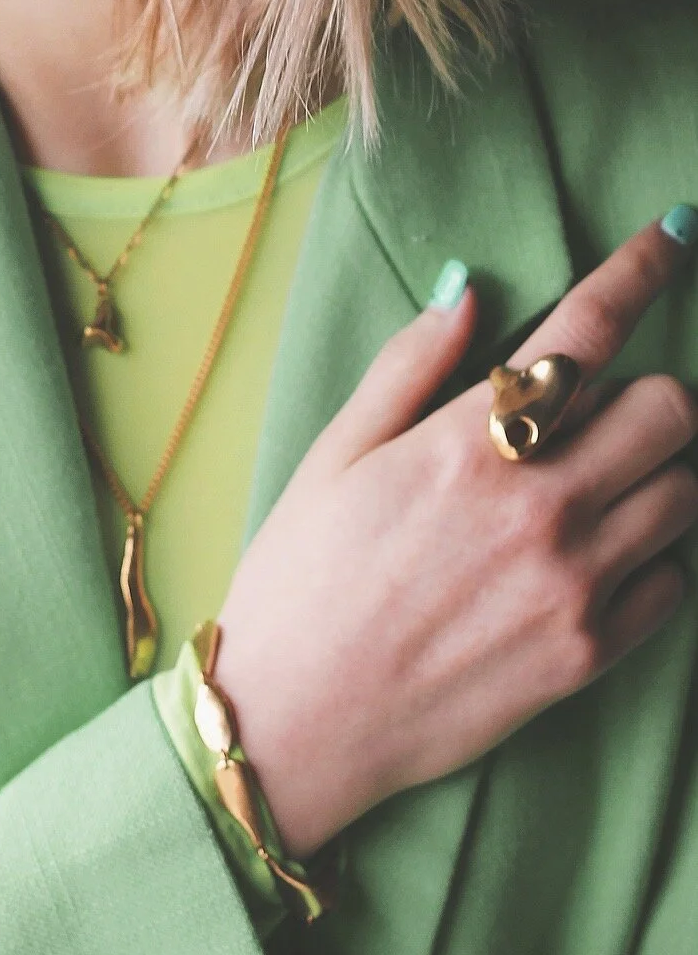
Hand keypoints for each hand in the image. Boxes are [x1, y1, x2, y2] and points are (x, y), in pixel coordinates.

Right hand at [213, 214, 697, 858]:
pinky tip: (603, 552)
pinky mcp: (589, 656)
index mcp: (472, 441)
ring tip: (604, 477)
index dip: (645, 267)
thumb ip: (409, 365)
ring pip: (688, 491)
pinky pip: (676, 582)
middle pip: (670, 408)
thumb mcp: (336, 451)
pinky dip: (658, 554)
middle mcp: (540, 506)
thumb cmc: (302, 576)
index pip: (588, 330)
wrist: (296, 722)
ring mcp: (574, 585)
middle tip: (601, 407)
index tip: (676, 231)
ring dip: (661, 467)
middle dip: (649, 388)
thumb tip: (467, 290)